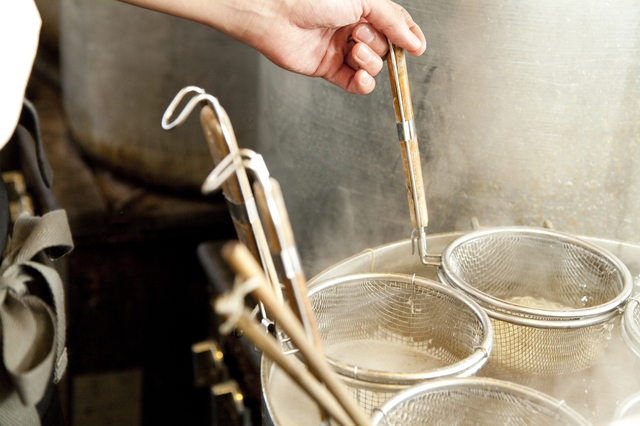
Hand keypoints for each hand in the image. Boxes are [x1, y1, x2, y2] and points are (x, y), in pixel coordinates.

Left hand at [119, 0, 425, 94]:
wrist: (274, 14)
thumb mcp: (363, 0)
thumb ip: (393, 20)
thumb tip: (417, 40)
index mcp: (362, 8)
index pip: (394, 27)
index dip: (404, 38)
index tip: (414, 47)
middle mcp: (352, 28)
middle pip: (384, 49)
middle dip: (376, 44)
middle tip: (358, 34)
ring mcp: (340, 50)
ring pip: (371, 67)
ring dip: (369, 62)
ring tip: (353, 49)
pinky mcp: (328, 69)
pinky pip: (355, 85)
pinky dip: (362, 84)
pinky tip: (360, 77)